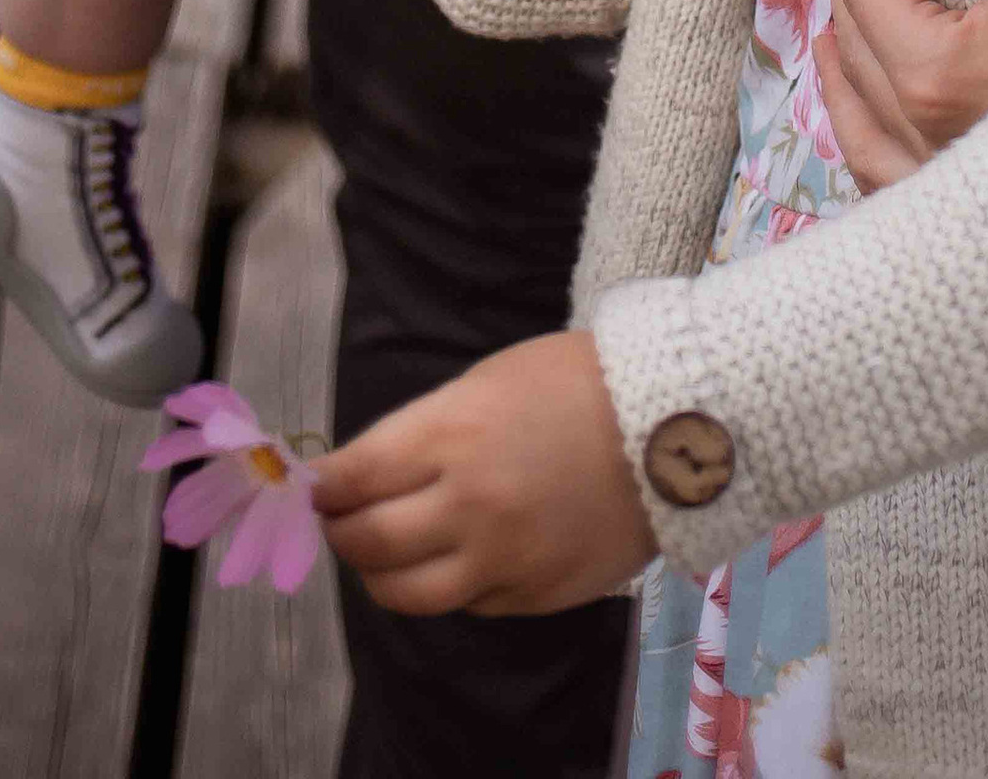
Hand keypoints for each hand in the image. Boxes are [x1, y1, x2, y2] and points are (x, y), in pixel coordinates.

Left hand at [314, 330, 653, 616]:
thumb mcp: (487, 383)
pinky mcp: (535, 596)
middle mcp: (469, 507)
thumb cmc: (574, 383)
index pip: (354, 478)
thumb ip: (425, 434)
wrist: (673, 424)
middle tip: (337, 523)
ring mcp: (503, 561)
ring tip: (380, 558)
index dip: (323, 488)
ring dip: (380, 577)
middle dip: (340, 533)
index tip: (314, 488)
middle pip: (369, 544)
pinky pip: (469, 605)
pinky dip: (450, 586)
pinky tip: (453, 561)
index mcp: (452, 437)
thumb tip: (365, 476)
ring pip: (408, 595)